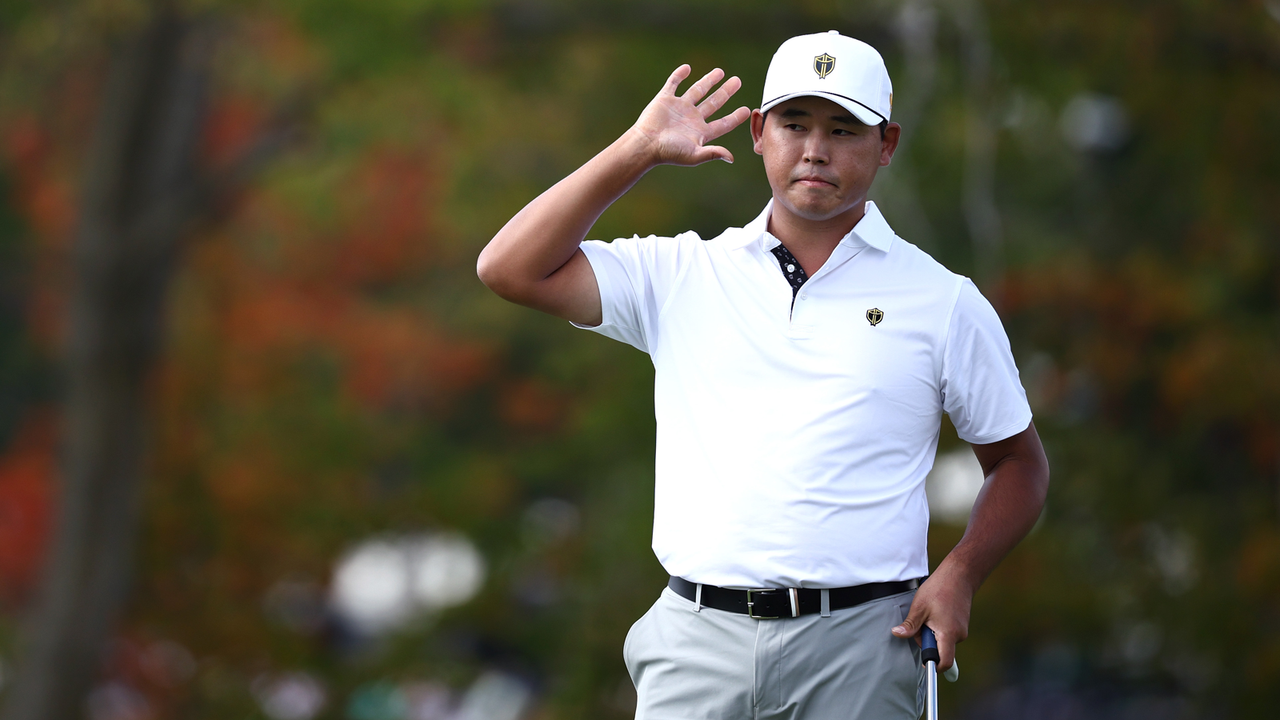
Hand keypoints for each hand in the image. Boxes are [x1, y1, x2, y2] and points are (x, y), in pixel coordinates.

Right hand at [628, 65, 750, 166]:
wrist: (645, 144)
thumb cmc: (669, 152)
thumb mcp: (694, 155)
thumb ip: (713, 153)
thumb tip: (731, 158)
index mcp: (700, 132)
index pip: (723, 123)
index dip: (735, 117)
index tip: (746, 109)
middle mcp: (692, 118)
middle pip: (713, 102)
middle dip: (725, 92)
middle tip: (737, 81)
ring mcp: (678, 108)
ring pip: (697, 90)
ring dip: (708, 81)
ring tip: (720, 72)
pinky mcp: (664, 99)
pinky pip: (673, 84)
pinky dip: (679, 75)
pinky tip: (687, 68)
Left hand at [890, 561, 974, 670]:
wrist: (959, 575)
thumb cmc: (939, 588)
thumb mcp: (919, 607)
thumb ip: (910, 625)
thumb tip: (897, 634)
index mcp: (948, 634)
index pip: (944, 662)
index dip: (933, 666)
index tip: (923, 664)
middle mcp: (959, 635)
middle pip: (941, 650)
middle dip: (927, 641)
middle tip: (921, 623)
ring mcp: (962, 629)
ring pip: (943, 640)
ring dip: (932, 632)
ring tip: (930, 613)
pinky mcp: (962, 624)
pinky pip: (948, 633)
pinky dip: (939, 627)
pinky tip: (937, 611)